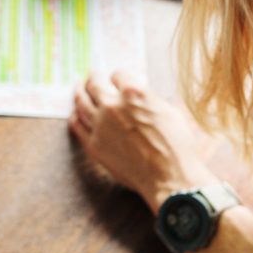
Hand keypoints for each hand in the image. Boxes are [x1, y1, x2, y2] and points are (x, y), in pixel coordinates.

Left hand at [69, 71, 218, 212]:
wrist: (169, 177)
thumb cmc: (177, 146)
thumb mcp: (171, 112)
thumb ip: (151, 100)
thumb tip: (143, 96)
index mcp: (134, 93)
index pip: (118, 75)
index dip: (118, 76)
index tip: (117, 78)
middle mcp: (113, 106)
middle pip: (94, 85)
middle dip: (93, 78)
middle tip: (91, 76)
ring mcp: (100, 126)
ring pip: (81, 102)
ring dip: (79, 92)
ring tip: (78, 88)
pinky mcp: (94, 145)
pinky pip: (76, 126)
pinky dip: (75, 117)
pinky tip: (75, 114)